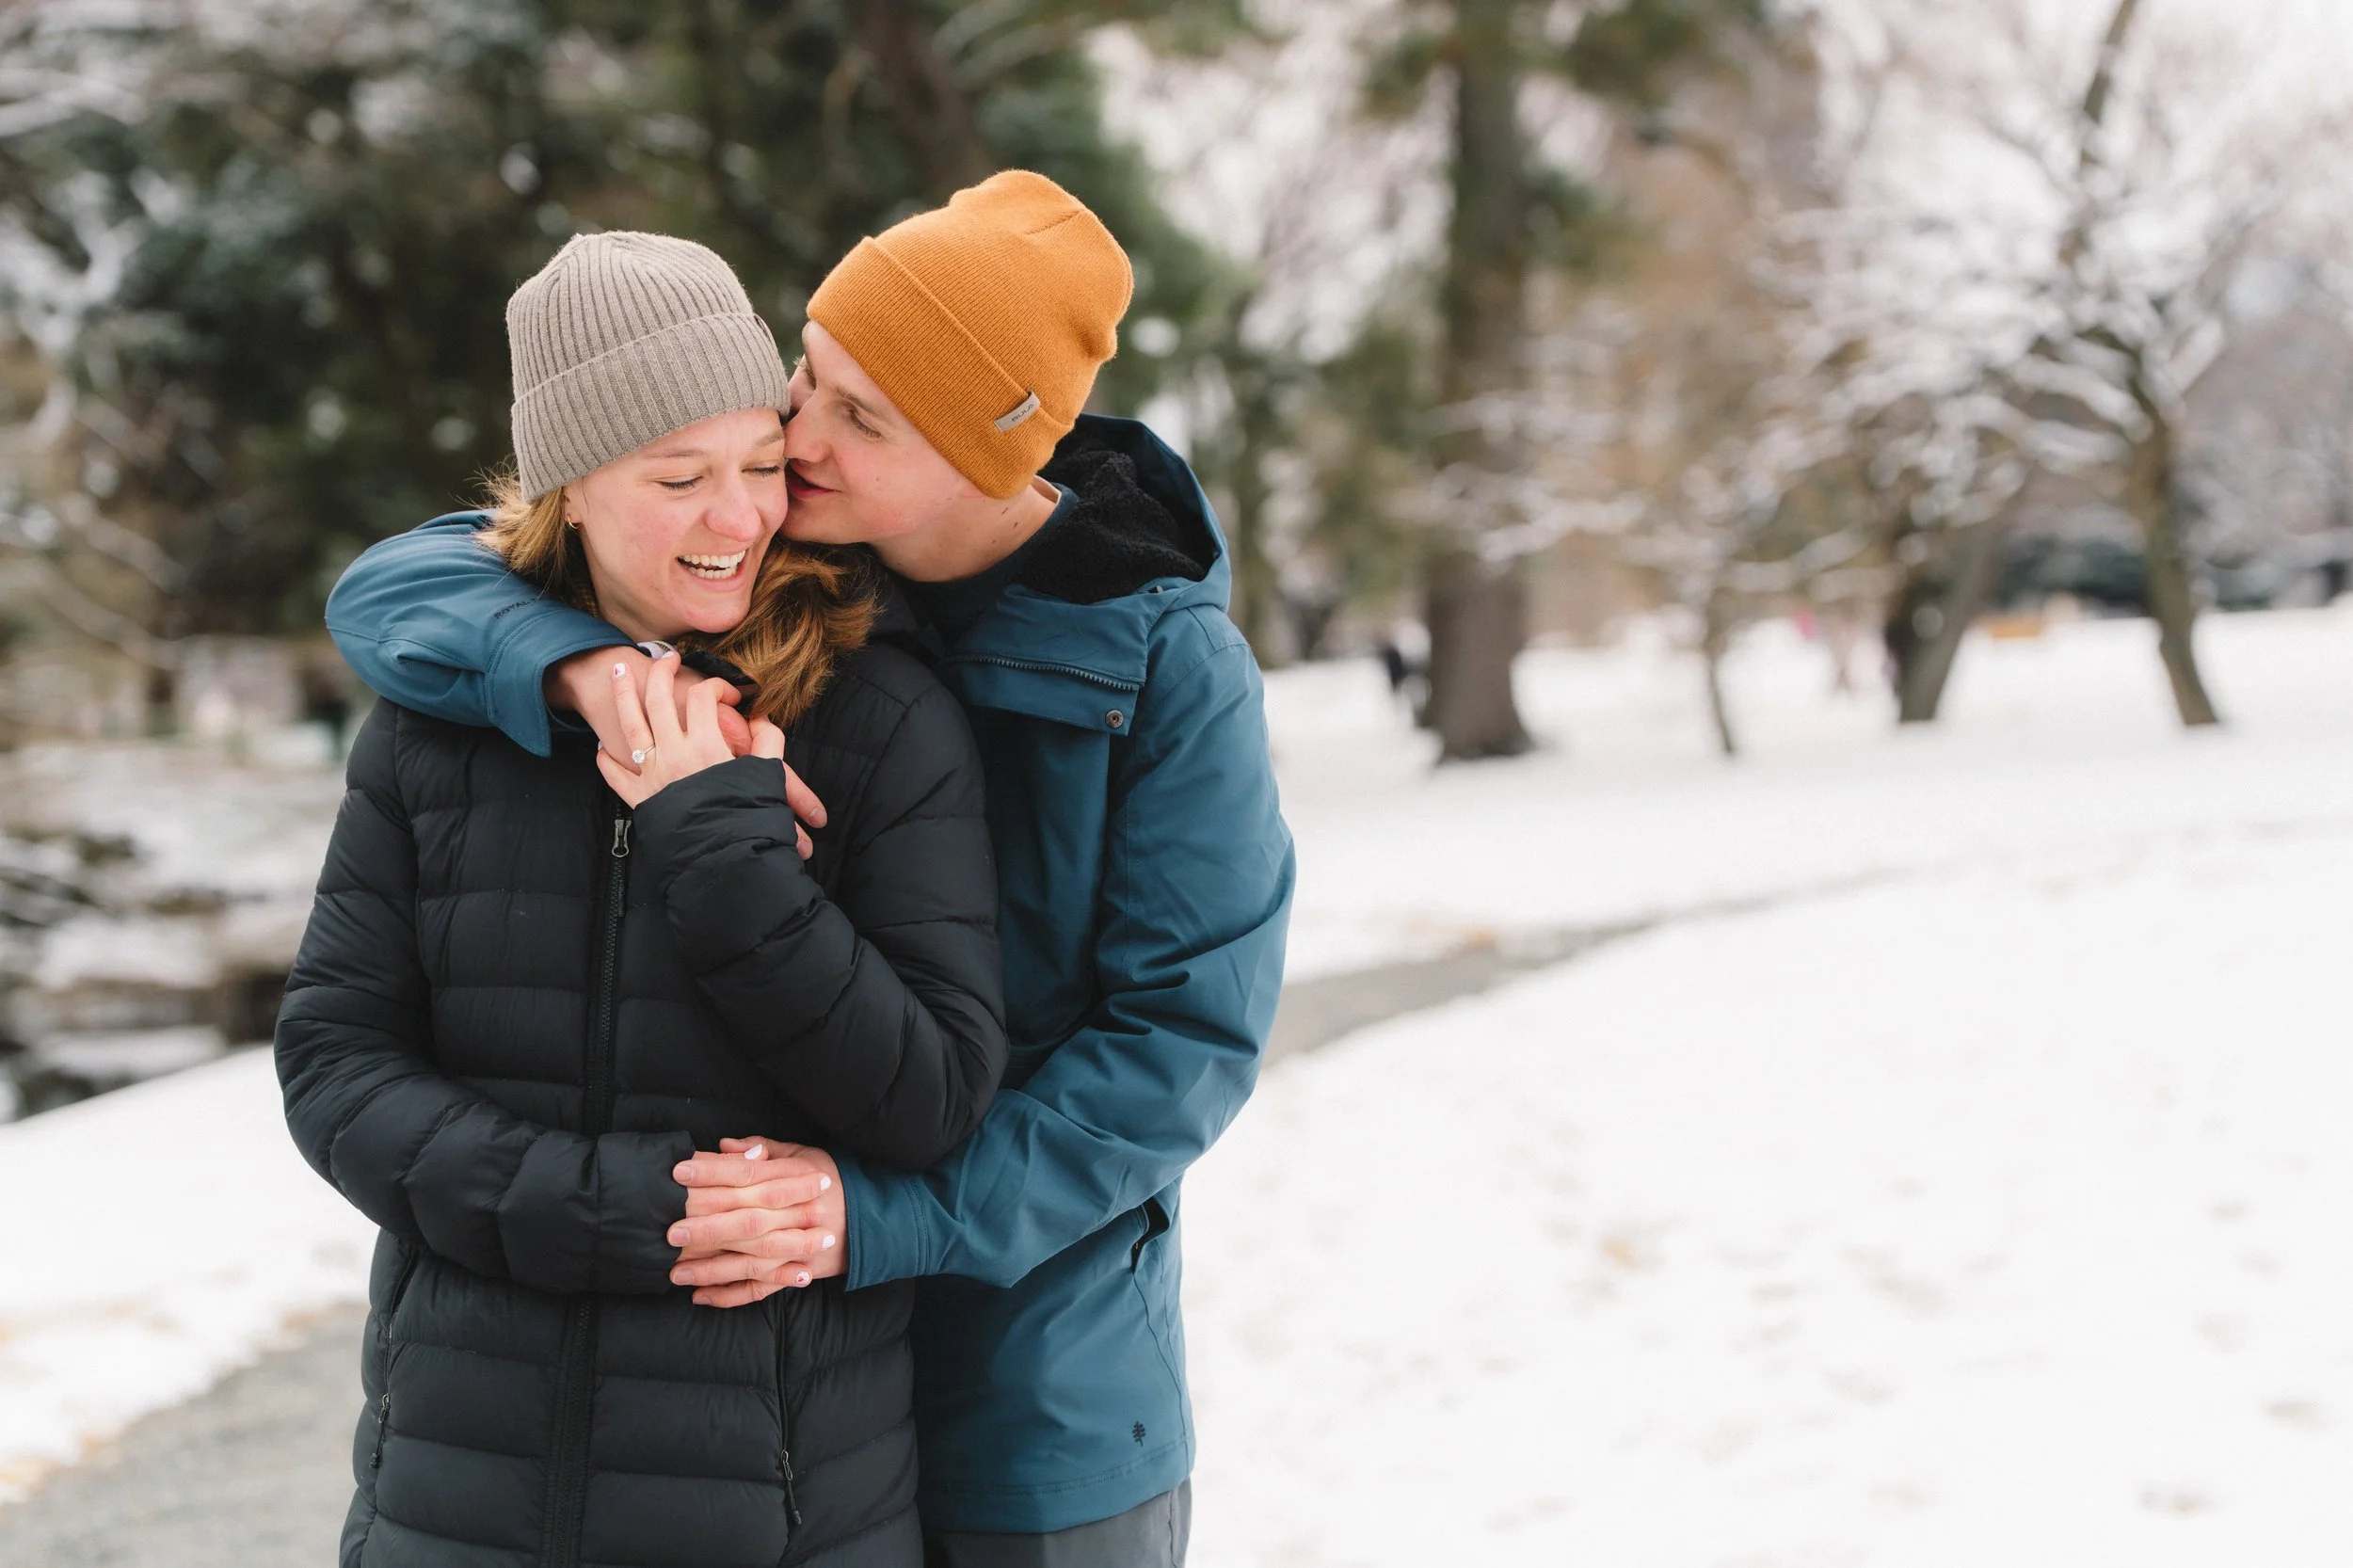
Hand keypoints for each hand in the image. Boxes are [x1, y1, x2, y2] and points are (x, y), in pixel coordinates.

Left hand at [552, 647, 827, 855]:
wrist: (724, 862)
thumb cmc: (749, 819)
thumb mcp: (768, 776)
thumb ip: (767, 742)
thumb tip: (764, 720)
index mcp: (705, 744)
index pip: (703, 698)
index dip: (717, 687)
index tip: (729, 694)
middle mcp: (672, 753)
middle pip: (658, 699)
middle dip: (660, 672)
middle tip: (664, 656)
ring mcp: (651, 775)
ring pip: (628, 726)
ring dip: (621, 696)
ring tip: (616, 671)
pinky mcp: (640, 799)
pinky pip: (615, 773)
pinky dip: (606, 758)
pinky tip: (602, 746)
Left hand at [668, 1138, 847, 1307]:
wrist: (873, 1219)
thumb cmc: (830, 1181)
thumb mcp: (804, 1155)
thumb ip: (764, 1149)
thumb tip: (723, 1146)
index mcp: (795, 1179)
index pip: (748, 1174)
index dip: (713, 1172)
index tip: (679, 1173)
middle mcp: (796, 1215)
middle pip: (747, 1221)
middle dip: (708, 1227)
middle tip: (670, 1231)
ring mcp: (796, 1250)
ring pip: (751, 1261)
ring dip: (712, 1269)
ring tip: (675, 1272)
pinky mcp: (796, 1274)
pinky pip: (760, 1289)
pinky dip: (730, 1295)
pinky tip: (700, 1296)